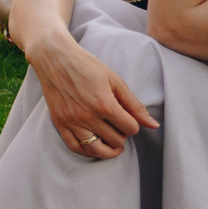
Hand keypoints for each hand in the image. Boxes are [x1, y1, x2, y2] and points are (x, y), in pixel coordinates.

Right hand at [26, 33, 155, 158]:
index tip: (128, 116)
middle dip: (122, 133)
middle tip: (118, 123)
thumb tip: (153, 125)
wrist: (54, 57)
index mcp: (104, 104)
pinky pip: (75, 147)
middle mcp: (87, 116)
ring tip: (112, 141)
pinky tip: (95, 144)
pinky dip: (87, 150)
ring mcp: (71, 121)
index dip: (134, 124)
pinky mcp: (59, 122)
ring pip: (97, 149)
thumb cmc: (86, 65)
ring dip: (109, 147)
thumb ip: (134, 104)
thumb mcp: (115, 80)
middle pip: (116, 140)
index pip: (131, 128)